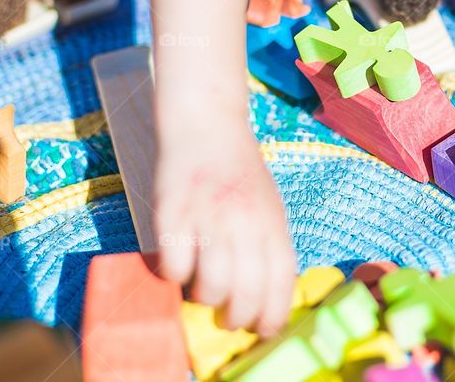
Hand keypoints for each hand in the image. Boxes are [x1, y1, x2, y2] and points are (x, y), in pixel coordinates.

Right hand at [154, 123, 295, 335]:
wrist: (208, 125)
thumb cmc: (239, 172)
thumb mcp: (268, 206)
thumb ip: (269, 245)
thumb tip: (265, 295)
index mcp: (272, 223)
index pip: (280, 283)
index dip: (272, 316)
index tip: (263, 329)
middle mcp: (245, 223)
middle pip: (246, 294)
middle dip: (236, 318)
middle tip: (227, 318)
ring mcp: (209, 218)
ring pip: (212, 286)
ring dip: (206, 298)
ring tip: (202, 290)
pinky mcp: (173, 213)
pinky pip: (175, 266)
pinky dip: (175, 276)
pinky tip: (178, 264)